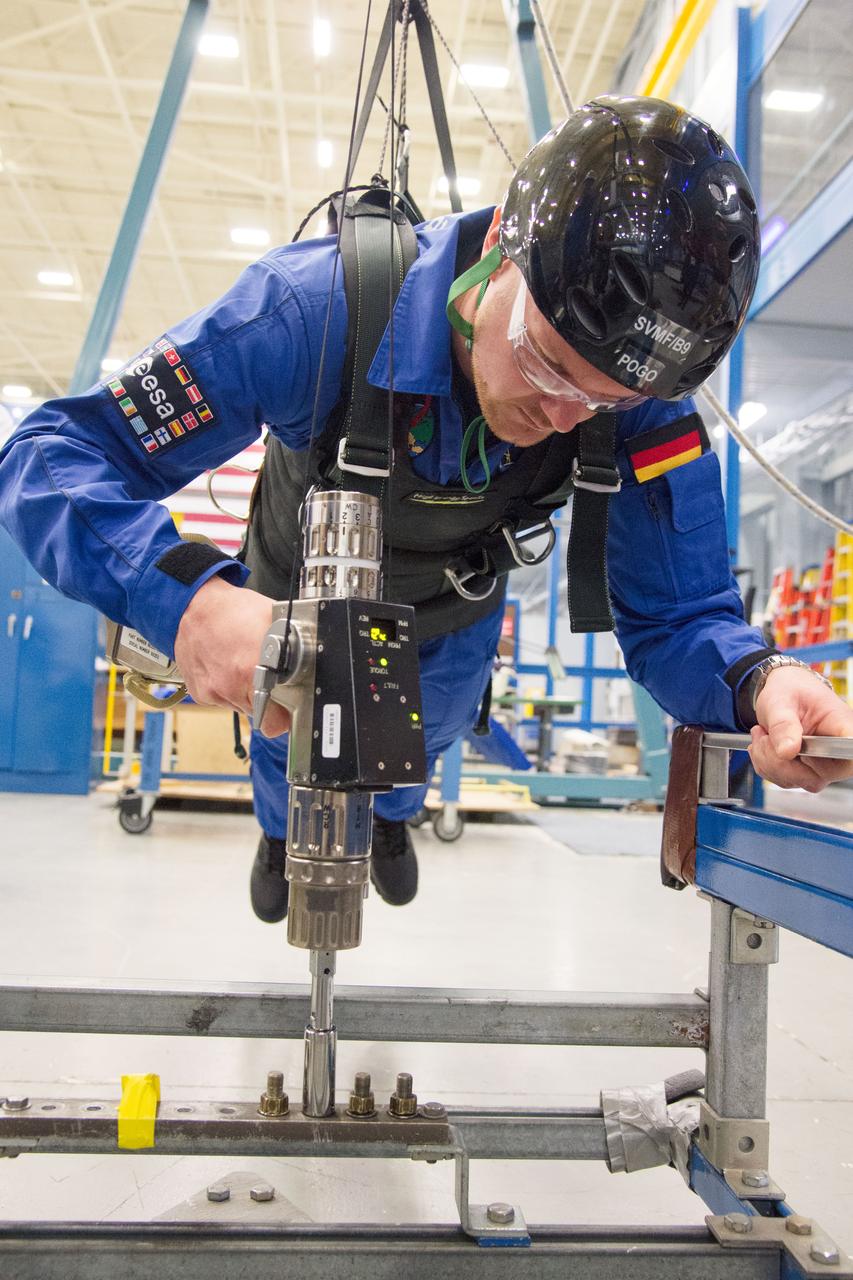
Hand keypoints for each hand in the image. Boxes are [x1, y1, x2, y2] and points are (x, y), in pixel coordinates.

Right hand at [174, 576, 290, 736]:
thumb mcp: (274, 621)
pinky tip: (228, 667)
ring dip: (246, 693)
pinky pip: (222, 700)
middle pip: (260, 714)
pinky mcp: (199, 692)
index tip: (287, 708)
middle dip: (267, 701)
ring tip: (243, 666)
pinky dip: (228, 688)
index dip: (284, 715)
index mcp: (250, 670)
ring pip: (240, 707)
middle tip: (265, 676)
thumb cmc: (233, 610)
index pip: (275, 720)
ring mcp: (212, 692)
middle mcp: (229, 686)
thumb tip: (311, 662)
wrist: (193, 605)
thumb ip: (294, 649)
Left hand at [749, 666, 852, 790]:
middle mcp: (838, 750)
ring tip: (764, 735)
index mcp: (842, 726)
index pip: (851, 751)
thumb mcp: (780, 701)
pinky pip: (785, 781)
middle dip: (780, 761)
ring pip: (797, 781)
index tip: (808, 751)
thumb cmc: (789, 691)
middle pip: (817, 776)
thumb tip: (787, 751)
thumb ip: (783, 724)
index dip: (837, 759)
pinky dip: (767, 766)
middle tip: (765, 736)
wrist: (782, 694)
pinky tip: (766, 746)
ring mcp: (824, 765)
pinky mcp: (808, 773)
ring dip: (769, 762)